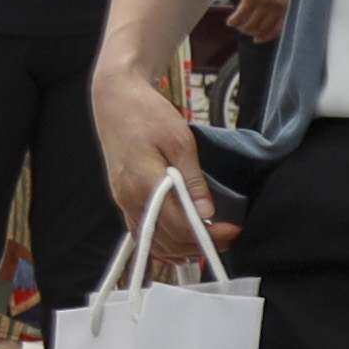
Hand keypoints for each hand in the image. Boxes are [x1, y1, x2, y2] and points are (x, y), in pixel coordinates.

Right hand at [91, 56, 225, 241]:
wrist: (116, 100)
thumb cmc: (147, 114)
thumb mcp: (180, 141)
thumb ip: (192, 180)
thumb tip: (206, 212)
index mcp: (144, 184)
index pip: (179, 226)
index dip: (209, 235)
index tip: (232, 231)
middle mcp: (129, 199)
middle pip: (167, 241)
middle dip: (200, 245)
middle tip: (227, 237)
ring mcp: (123, 201)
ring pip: (153, 242)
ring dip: (181, 248)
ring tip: (208, 240)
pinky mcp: (122, 198)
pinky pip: (143, 232)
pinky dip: (163, 242)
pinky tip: (181, 239)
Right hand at [228, 0, 295, 50]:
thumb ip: (281, 1)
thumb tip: (271, 12)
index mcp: (286, 5)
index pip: (277, 29)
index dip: (266, 36)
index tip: (258, 39)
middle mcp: (276, 6)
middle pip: (261, 28)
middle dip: (252, 32)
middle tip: (244, 31)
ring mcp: (263, 2)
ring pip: (250, 24)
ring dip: (242, 28)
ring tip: (237, 25)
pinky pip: (241, 15)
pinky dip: (234, 21)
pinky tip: (230, 21)